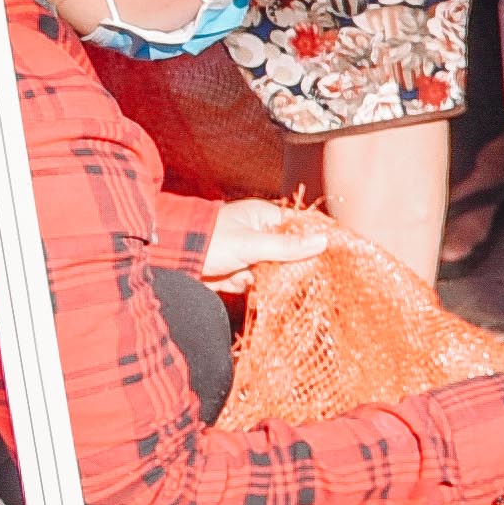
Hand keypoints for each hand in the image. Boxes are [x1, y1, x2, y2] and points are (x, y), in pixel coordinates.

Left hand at [197, 201, 346, 275]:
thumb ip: (288, 247)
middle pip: (291, 253)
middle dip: (290, 267)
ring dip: (271, 280)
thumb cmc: (211, 241)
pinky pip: (259, 283)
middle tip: (289, 275)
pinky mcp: (241, 272)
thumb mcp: (252, 243)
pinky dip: (254, 287)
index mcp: (264, 217)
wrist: (172, 259)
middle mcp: (260, 234)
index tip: (332, 256)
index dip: (315, 241)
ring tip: (255, 278)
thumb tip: (324, 241)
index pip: (300, 227)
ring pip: (276, 271)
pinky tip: (241, 283)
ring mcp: (250, 254)